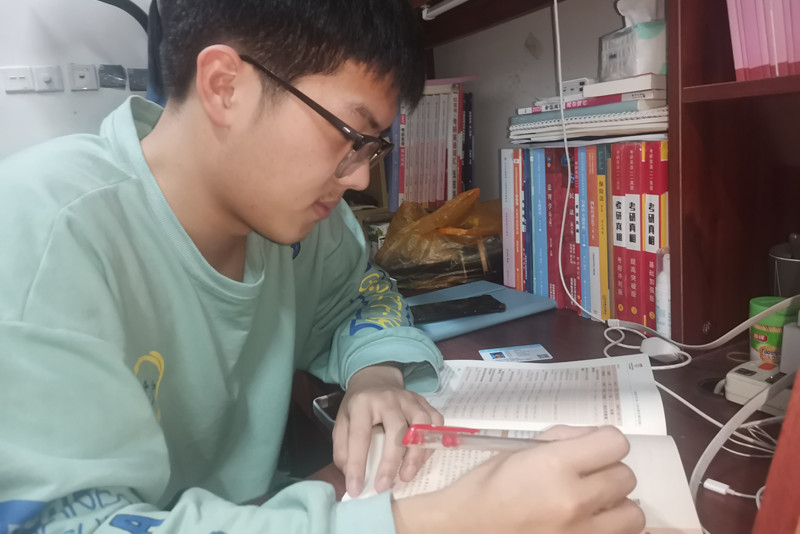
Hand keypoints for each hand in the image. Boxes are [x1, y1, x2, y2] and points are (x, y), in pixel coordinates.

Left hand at [332, 363, 443, 496]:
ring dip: (416, 454)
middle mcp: (388, 399)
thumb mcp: (341, 423)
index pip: (360, 435)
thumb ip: (343, 449)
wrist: (375, 380)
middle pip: (396, 430)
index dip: (358, 464)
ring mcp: (409, 399)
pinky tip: (422, 458)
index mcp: (363, 404)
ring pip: (420, 425)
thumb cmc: (358, 407)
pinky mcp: (424, 402)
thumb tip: (352, 476)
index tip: (356, 489)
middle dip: (391, 462)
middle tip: (384, 486)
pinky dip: (431, 442)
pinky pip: (435, 422)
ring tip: (406, 476)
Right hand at [392, 425, 645, 533]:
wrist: (465, 530)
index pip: (615, 443)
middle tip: (585, 477)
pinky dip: (608, 528)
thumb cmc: (486, 488)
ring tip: (592, 506)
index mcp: (554, 466)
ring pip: (633, 514)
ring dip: (616, 506)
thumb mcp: (518, 452)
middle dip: (608, 472)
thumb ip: (560, 440)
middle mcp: (574, 500)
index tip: (592, 448)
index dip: (604, 442)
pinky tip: (586, 523)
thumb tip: (592, 438)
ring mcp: (582, 533)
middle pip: (626, 477)